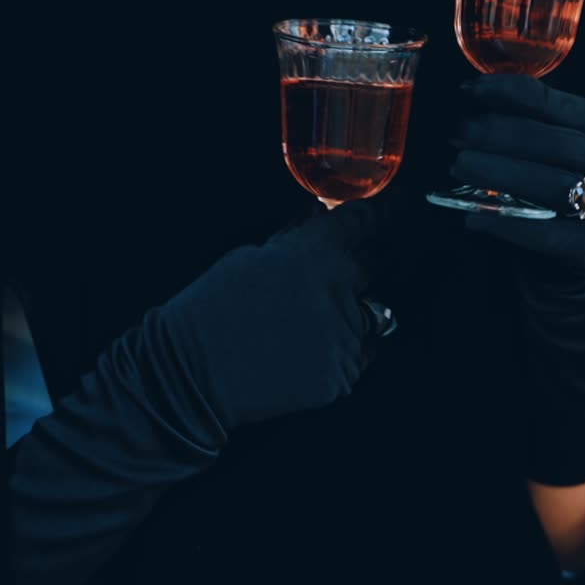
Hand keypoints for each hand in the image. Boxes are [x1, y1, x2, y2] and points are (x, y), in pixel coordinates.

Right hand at [161, 199, 378, 430]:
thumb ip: (293, 240)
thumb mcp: (248, 258)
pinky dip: (341, 352)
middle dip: (362, 266)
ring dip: (354, 314)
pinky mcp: (342, 374)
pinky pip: (358, 356)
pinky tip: (305, 355)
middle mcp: (339, 291)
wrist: (193, 373)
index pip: (364, 222)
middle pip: (376, 267)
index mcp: (314, 254)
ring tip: (312, 326)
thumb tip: (317, 218)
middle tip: (339, 277)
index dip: (379, 215)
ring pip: (375, 316)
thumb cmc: (212, 309)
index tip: (391, 211)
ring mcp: (344, 336)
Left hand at [450, 75, 584, 278]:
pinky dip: (506, 223)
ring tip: (460, 166)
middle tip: (458, 134)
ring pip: (554, 186)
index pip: (556, 103)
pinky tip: (474, 216)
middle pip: (556, 144)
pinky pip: (546, 234)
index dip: (510, 93)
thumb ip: (532, 124)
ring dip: (500, 174)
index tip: (471, 91)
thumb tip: (474, 102)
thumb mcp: (563, 145)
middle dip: (499, 135)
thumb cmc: (564, 186)